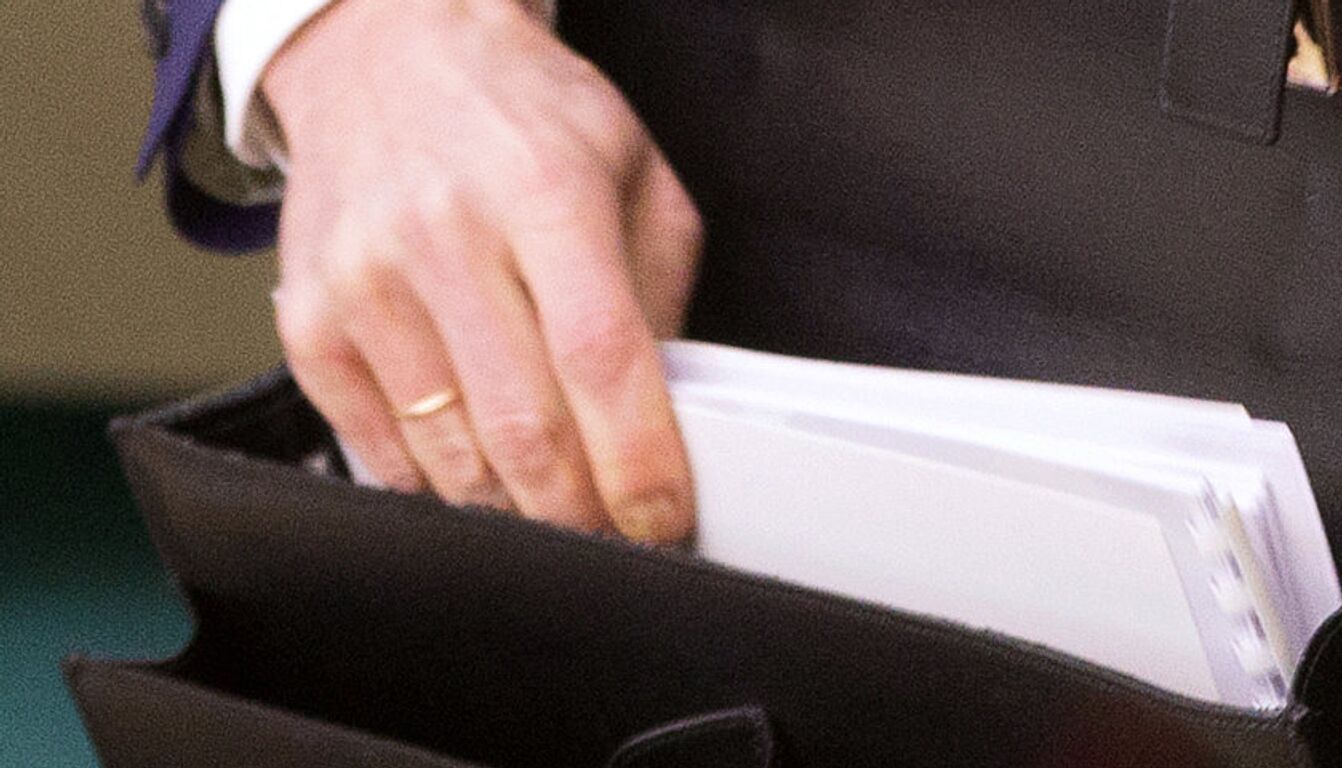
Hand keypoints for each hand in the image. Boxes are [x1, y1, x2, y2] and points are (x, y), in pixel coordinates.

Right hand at [263, 0, 702, 540]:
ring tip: (555, 514)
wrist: (387, 56)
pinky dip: (436, 486)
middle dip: (582, 512)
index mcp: (545, 193)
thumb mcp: (631, 167)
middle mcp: (445, 236)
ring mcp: (365, 282)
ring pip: (450, 455)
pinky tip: (477, 480)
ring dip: (514, 512)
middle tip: (617, 536)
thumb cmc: (521, 115)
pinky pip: (377, 448)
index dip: (639, 460)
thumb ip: (659, 287)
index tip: (664, 517)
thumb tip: (666, 412)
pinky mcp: (308, 321)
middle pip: (525, 428)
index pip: (601, 359)